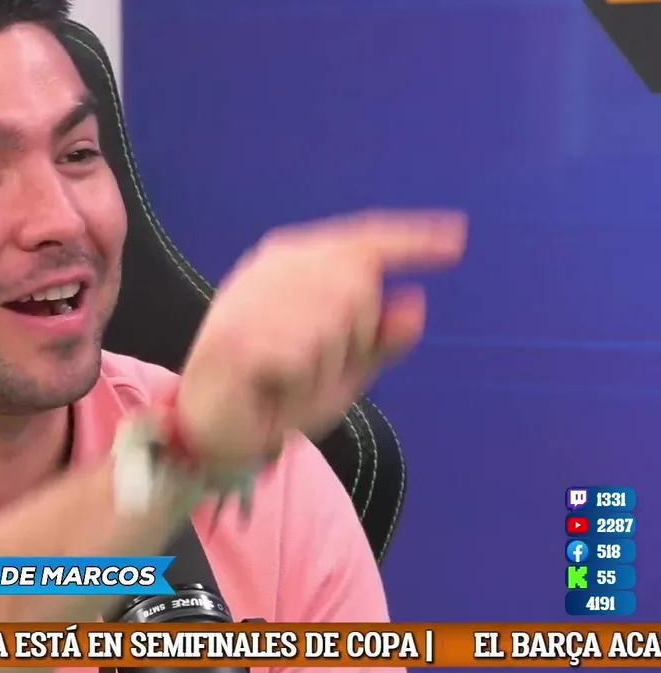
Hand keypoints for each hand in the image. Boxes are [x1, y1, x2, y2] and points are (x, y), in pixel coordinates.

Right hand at [174, 210, 466, 475]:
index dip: (409, 240)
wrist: (216, 432)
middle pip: (357, 285)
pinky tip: (273, 388)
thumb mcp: (345, 369)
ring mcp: (248, 299)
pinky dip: (298, 384)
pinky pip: (303, 358)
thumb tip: (416, 302)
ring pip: (333, 323)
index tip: (456, 241)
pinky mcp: (233, 335)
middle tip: (317, 369)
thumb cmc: (280, 393)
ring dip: (324, 367)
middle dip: (354, 338)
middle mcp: (268, 271)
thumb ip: (381, 339)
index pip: (361, 241)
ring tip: (291, 382)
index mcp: (292, 264)